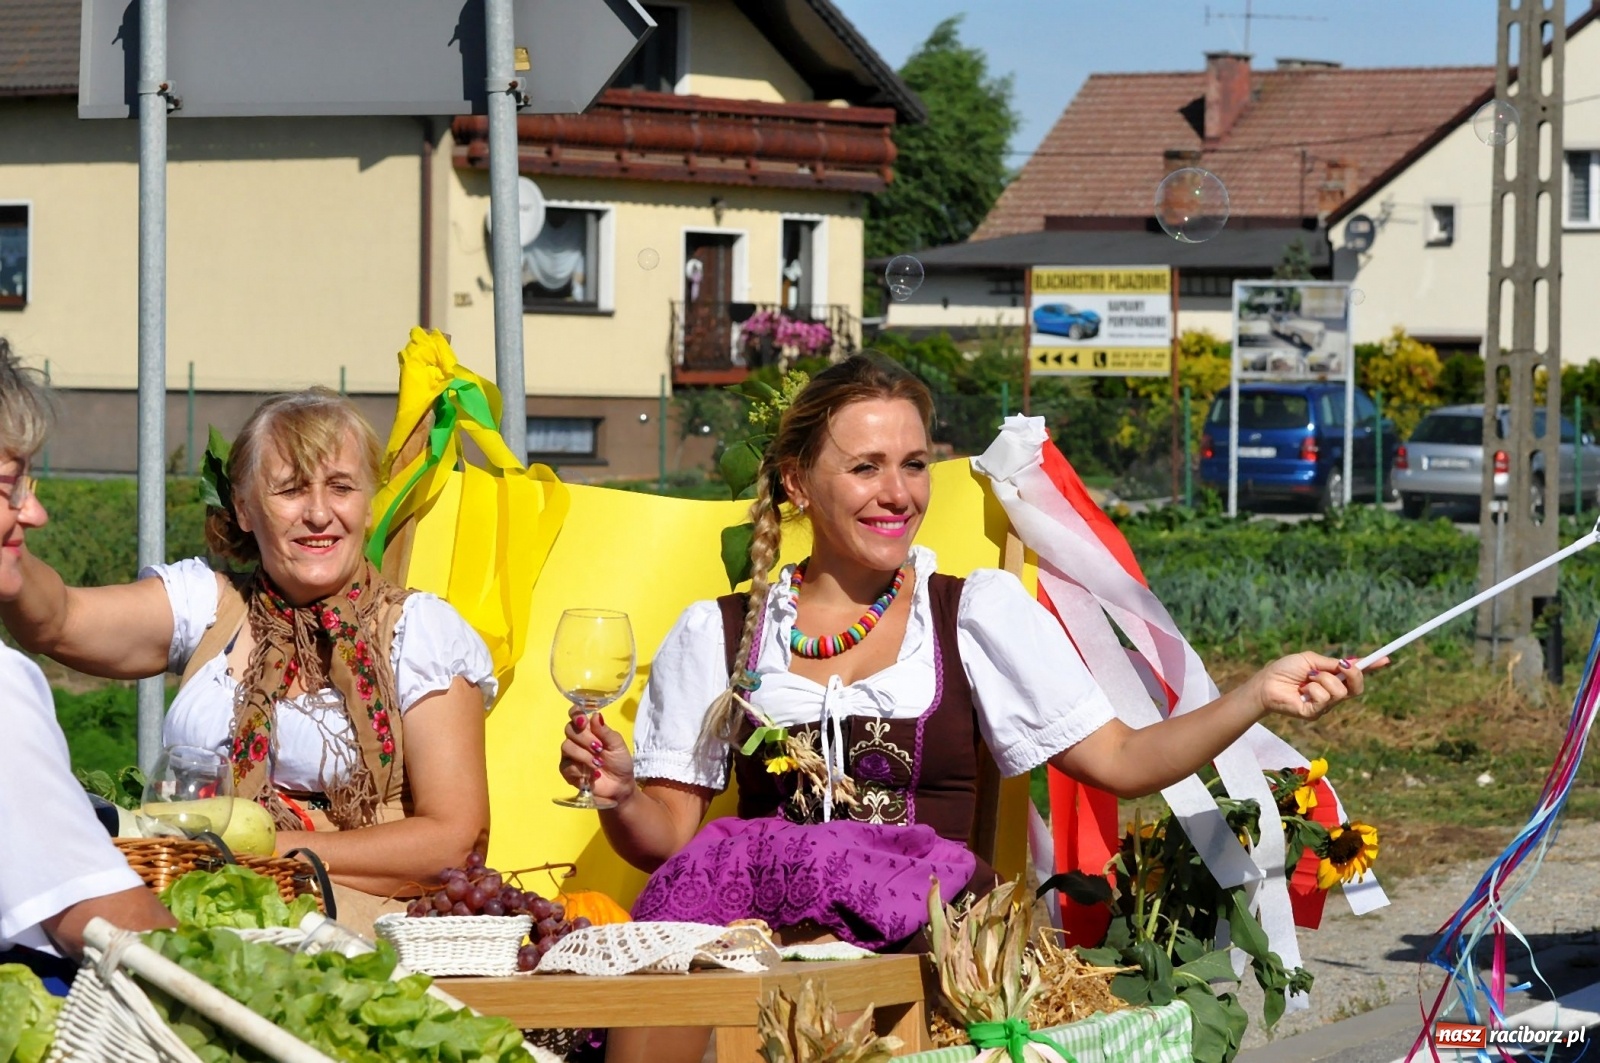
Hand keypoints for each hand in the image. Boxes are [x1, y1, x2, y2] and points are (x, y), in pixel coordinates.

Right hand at [559, 708, 637, 805]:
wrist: (620, 785)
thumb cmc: (620, 762)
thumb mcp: (617, 745)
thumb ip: (605, 731)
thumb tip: (596, 715)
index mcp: (589, 729)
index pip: (575, 715)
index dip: (576, 715)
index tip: (583, 722)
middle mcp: (577, 739)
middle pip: (569, 729)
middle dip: (585, 738)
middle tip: (599, 748)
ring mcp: (570, 755)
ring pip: (566, 746)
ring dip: (584, 755)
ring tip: (598, 764)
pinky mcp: (568, 771)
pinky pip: (566, 766)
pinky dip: (580, 770)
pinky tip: (593, 775)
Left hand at [1251, 653, 1387, 720]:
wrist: (1265, 683)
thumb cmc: (1284, 670)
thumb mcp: (1310, 660)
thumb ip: (1331, 663)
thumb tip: (1351, 662)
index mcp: (1332, 679)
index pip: (1356, 676)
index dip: (1371, 668)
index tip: (1385, 659)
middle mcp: (1332, 694)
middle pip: (1357, 688)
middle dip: (1353, 674)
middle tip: (1341, 666)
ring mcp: (1325, 706)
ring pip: (1340, 692)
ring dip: (1323, 679)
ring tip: (1307, 679)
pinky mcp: (1315, 714)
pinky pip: (1325, 699)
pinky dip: (1313, 689)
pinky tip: (1302, 691)